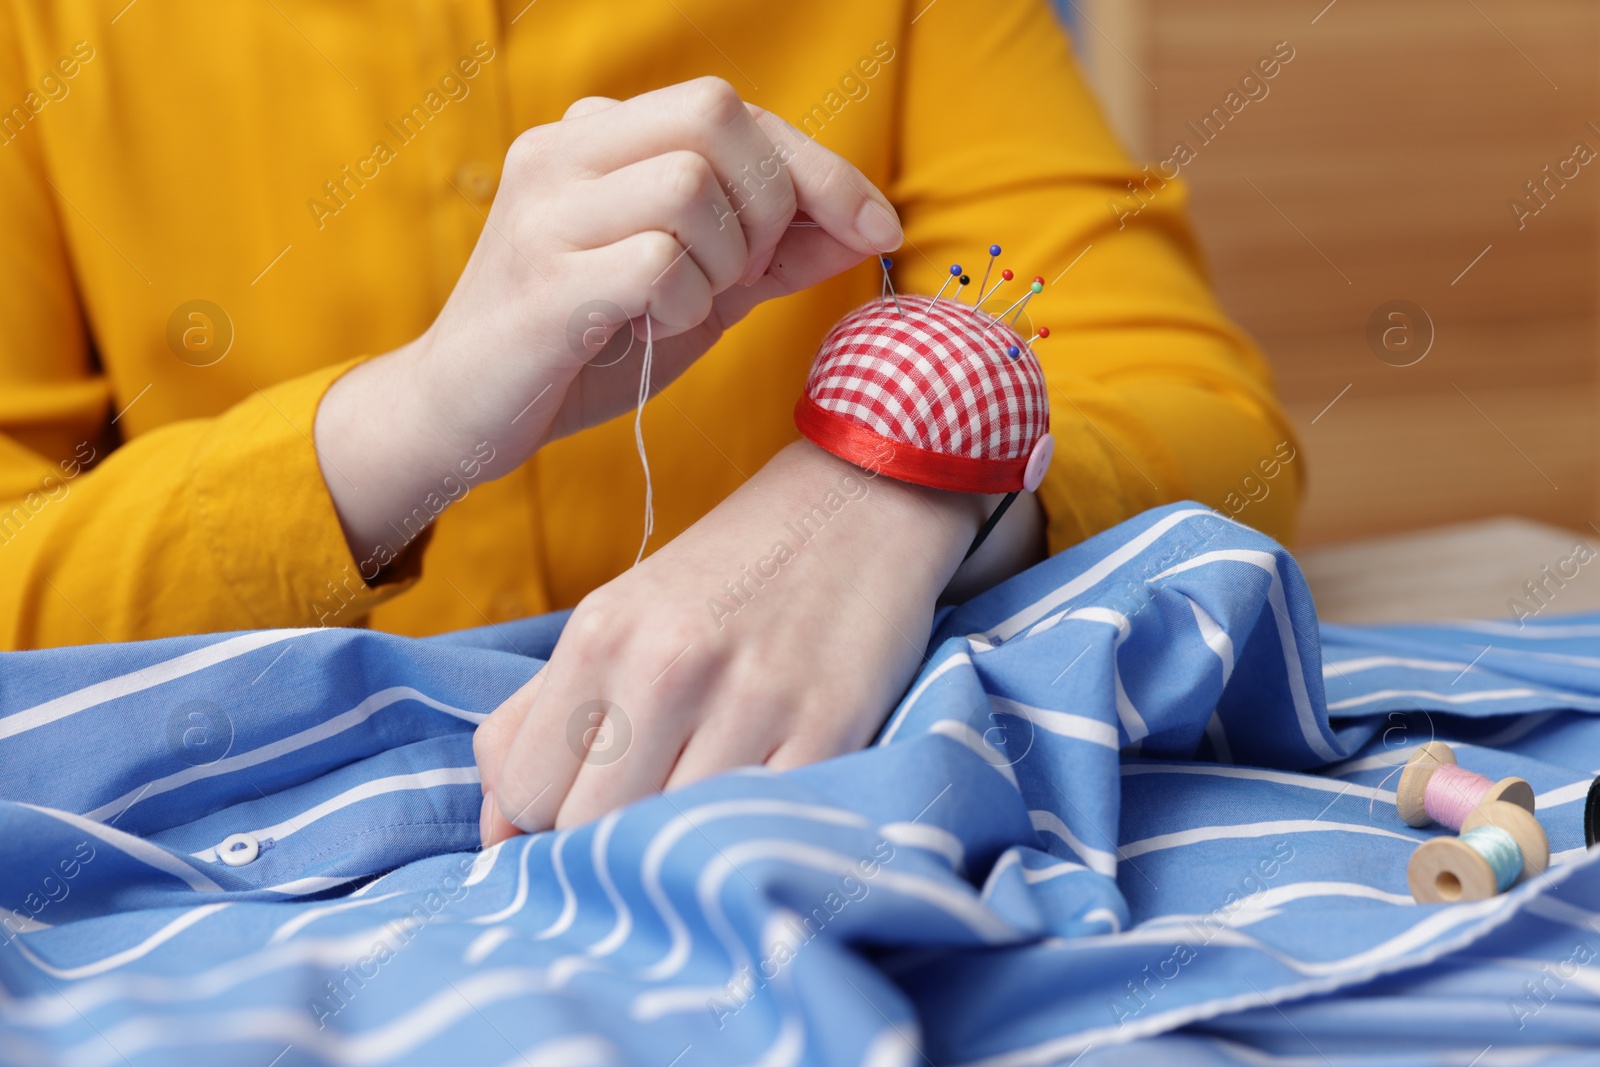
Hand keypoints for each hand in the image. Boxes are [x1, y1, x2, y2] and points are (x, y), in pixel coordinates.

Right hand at [314, 78, 901, 558]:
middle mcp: (562, 152)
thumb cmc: (582, 346)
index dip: (819, 166)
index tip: (875, 224)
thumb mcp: (693, 289)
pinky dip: (682, 306)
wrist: (462, 415)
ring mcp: (545, 211)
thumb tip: (867, 225)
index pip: (733, 110)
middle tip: (747, 273)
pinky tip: (650, 330)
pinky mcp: (542, 281)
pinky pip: (658, 264)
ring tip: (685, 308)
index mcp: (597, 138)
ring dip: (722, 263)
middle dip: (769, 201)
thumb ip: (772, 252)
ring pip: (689, 187)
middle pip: (715, 115)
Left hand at [472, 440, 990, 842]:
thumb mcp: (617, 617)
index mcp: (601, 634)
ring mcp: (753, 701)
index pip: (523, 792)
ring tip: (702, 799)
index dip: (544, 813)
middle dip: (604, 835)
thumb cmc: (730, 570)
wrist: (863, 500)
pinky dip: (747, 833)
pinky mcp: (832, 730)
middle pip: (586, 831)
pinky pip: (756, 831)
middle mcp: (666, 665)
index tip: (585, 798)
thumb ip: (539, 715)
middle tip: (646, 803)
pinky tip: (756, 799)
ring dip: (677, 841)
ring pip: (668, 845)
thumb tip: (495, 832)